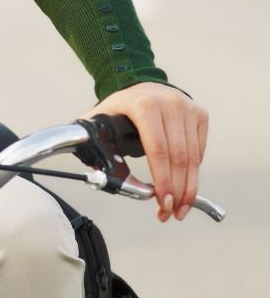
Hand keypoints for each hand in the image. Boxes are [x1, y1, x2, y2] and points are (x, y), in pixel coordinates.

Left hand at [85, 82, 208, 222]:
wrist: (141, 85)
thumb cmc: (120, 108)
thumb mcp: (101, 120)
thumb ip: (97, 145)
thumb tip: (101, 177)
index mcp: (143, 106)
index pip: (158, 150)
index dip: (163, 180)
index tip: (163, 202)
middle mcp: (169, 105)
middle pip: (179, 158)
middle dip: (177, 190)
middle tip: (172, 212)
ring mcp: (188, 108)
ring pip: (193, 158)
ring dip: (189, 187)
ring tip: (180, 207)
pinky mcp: (200, 115)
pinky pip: (199, 150)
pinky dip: (193, 171)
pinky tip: (184, 184)